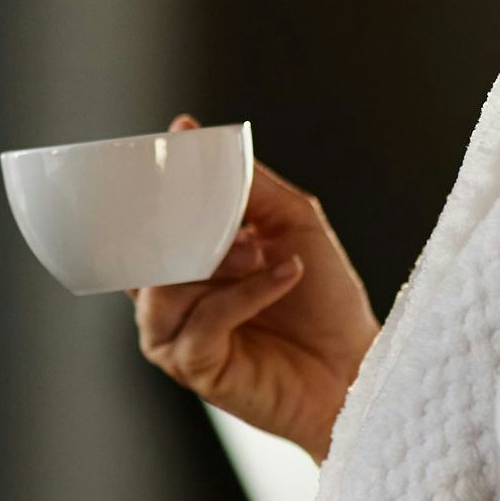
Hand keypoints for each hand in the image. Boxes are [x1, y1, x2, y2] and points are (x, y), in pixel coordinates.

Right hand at [132, 118, 376, 459]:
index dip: (152, 186)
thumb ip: (246, 183)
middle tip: (232, 215)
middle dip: (184, 224)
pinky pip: (202, 320)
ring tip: (263, 254)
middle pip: (143, 252)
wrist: (355, 368)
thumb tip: (190, 131)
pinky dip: (245, 292)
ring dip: (218, 262)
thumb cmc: (324, 300)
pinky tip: (285, 275)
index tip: (174, 144)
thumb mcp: (290, 221)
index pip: (143, 221)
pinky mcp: (195, 368)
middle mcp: (167, 300)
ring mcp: (176, 336)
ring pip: (164, 287)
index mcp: (180, 264)